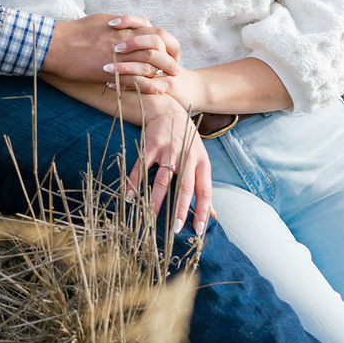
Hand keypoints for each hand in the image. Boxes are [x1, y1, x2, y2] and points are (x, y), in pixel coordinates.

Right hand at [43, 13, 179, 83]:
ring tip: (170, 80)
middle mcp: (126, 38)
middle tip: (175, 68)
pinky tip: (157, 91)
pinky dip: (150, 84)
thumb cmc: (75, 32)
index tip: (169, 52)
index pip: (156, 31)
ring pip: (152, 60)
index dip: (167, 43)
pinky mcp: (112, 69)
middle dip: (171, 56)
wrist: (57, 44)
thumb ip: (119, 24)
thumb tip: (126, 25)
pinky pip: (138, 77)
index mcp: (125, 26)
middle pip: (160, 44)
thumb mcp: (101, 21)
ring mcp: (120, 53)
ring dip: (164, 70)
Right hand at [125, 101, 211, 236]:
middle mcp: (187, 157)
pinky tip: (131, 197)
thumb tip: (212, 216)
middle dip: (179, 210)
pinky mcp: (151, 146)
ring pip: (162, 180)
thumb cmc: (188, 142)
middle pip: (184, 187)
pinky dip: (135, 184)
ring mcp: (168, 151)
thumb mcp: (201, 161)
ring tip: (150, 218)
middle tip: (174, 229)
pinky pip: (142, 168)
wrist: (170, 112)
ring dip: (156, 201)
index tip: (197, 230)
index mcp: (202, 163)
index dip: (202, 211)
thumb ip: (204, 188)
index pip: (205, 191)